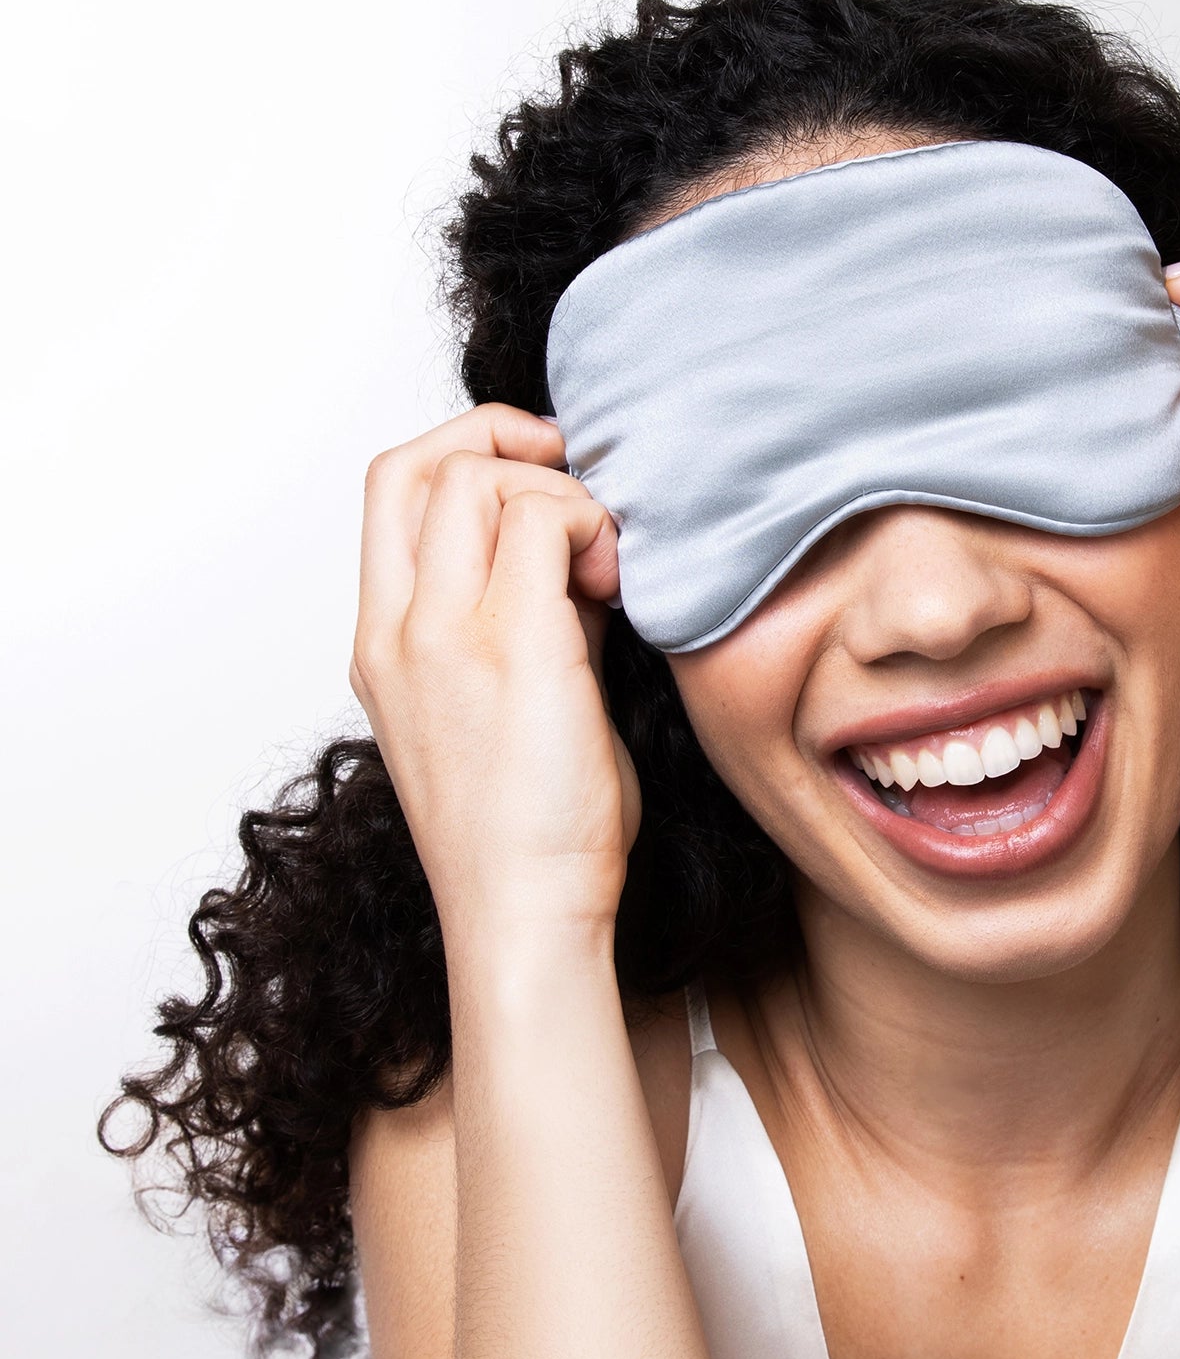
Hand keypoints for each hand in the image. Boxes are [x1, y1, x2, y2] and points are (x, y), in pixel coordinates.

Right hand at [349, 406, 639, 950]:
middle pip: (424, 461)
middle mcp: (397, 630)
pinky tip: (620, 586)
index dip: (466, 449)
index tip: (538, 476)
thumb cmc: (527, 834)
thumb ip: (516, 621)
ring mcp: (444, 636)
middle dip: (509, 442)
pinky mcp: (512, 648)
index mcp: (381, 642)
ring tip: (604, 564)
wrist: (524, 916)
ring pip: (482, 478)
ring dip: (560, 492)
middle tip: (579, 487)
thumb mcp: (499, 706)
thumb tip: (570, 558)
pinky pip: (545, 522)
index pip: (391, 486)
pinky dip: (592, 526)